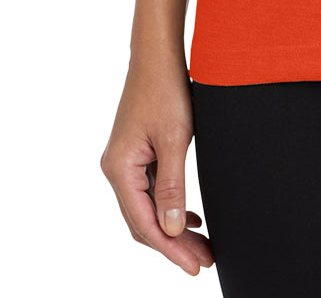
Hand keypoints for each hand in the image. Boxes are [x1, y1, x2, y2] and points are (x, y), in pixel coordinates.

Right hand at [100, 55, 213, 275]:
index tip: (194, 266)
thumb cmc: (166, 88)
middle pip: (143, 220)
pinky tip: (189, 217)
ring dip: (173, 227)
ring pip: (148, 207)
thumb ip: (172, 185)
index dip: (170, 249)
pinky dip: (169, 206)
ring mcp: (125, 161)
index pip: (144, 224)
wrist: (158, 54)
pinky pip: (150, 191)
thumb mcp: (174, 139)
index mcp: (120, 168)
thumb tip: (171, 229)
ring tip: (202, 245)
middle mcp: (116, 168)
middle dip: (173, 244)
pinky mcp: (136, 153)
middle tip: (204, 260)